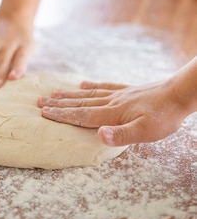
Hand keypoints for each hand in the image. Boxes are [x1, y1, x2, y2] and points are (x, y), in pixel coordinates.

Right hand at [38, 79, 187, 145]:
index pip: (82, 115)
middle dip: (59, 104)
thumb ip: (122, 135)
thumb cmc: (164, 117)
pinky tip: (84, 83)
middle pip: (80, 103)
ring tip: (53, 93)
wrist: (179, 94)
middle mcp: (111, 102)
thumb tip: (99, 135)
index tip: (44, 113)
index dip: (62, 115)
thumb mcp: (146, 132)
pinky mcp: (127, 91)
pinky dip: (91, 86)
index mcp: (112, 113)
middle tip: (39, 102)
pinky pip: (104, 86)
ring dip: (69, 95)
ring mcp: (119, 94)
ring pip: (88, 94)